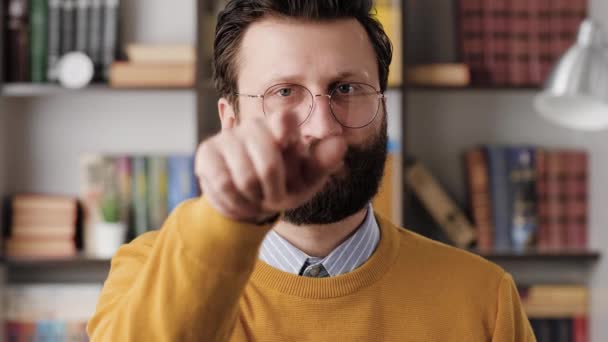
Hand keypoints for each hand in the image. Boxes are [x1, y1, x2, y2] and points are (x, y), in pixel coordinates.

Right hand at [195, 113, 346, 222]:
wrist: (250, 202)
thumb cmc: (286, 185)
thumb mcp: (308, 179)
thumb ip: (323, 162)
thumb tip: (340, 143)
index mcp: (282, 127)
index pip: (284, 118)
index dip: (284, 128)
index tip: (285, 140)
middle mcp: (254, 127)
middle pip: (268, 160)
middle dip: (275, 190)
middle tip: (275, 200)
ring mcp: (228, 138)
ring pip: (245, 176)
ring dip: (255, 199)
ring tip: (256, 201)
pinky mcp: (208, 153)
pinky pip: (223, 183)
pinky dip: (236, 202)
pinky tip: (239, 202)